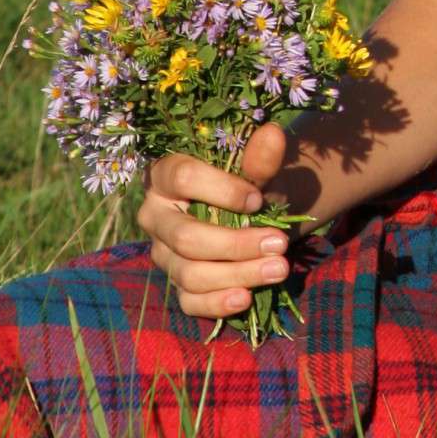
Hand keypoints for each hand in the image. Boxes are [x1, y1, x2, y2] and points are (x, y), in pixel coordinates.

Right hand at [138, 123, 290, 321]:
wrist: (257, 215)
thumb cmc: (249, 186)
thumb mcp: (257, 171)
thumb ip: (261, 158)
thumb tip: (273, 134)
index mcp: (166, 176)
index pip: (182, 179)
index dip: (222, 190)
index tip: (259, 200)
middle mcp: (156, 217)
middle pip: (186, 237)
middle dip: (236, 244)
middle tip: (280, 243)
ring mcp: (164, 254)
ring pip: (190, 273)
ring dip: (238, 274)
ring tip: (279, 268)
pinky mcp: (178, 285)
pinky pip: (189, 301)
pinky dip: (217, 303)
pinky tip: (246, 297)